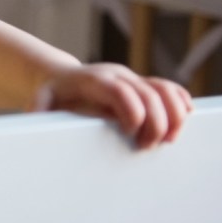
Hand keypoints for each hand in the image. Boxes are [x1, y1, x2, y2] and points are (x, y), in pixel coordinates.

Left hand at [32, 63, 192, 148]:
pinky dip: (180, 103)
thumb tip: (37, 121)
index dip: (132, 112)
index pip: (121, 91)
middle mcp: (118, 76)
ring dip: (175, 115)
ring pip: (164, 89)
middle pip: (148, 93)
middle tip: (148, 147)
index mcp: (95, 80)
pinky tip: (184, 121)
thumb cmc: (54, 93)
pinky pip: (169, 89)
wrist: (61, 77)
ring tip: (170, 140)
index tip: (130, 134)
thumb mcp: (43, 99)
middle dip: (155, 122)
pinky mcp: (143, 84)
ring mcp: (132, 79)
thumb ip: (41, 109)